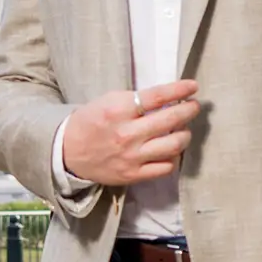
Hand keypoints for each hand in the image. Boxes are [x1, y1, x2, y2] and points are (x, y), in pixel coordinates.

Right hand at [60, 81, 201, 185]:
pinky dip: (173, 157)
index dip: (179, 90)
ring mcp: (132, 157)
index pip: (157, 97)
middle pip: (170, 120)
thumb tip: (165, 98)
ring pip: (173, 145)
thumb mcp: (107, 101)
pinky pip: (165, 167)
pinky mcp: (133, 175)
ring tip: (184, 129)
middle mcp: (127, 134)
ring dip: (185, 134)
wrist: (67, 152)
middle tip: (194, 106)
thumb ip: (134, 100)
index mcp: (118, 110)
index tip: (193, 86)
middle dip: (188, 110)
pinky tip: (171, 150)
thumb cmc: (90, 122)